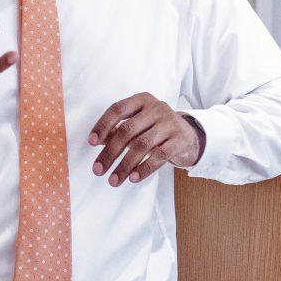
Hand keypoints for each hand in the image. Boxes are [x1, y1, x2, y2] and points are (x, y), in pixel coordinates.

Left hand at [88, 93, 204, 185]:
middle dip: (110, 152)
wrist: (189, 136)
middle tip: (98, 170)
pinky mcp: (180, 140)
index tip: (91, 142)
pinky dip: (144, 168)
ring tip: (113, 180)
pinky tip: (133, 178)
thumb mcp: (138, 125)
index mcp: (142, 100)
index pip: (118, 109)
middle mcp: (156, 108)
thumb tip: (96, 141)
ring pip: (142, 145)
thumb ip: (118, 129)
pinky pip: (159, 156)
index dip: (103, 125)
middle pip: (127, 130)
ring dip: (124, 165)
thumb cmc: (156, 130)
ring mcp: (170, 123)